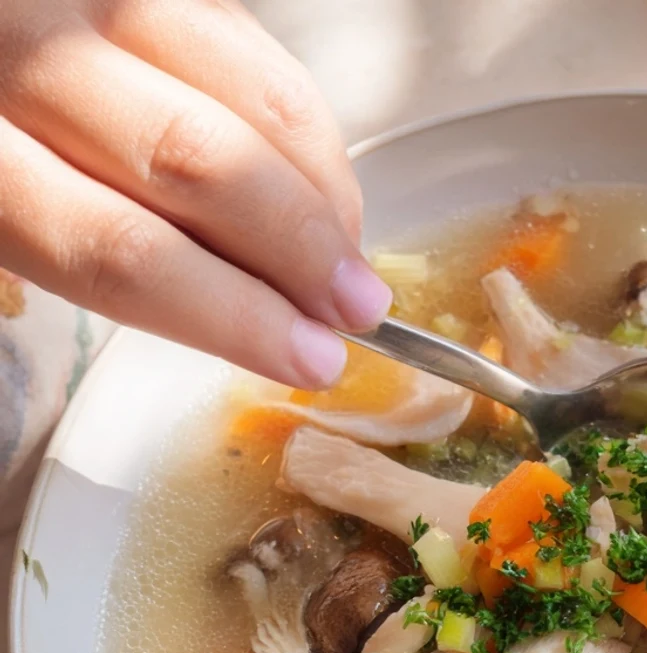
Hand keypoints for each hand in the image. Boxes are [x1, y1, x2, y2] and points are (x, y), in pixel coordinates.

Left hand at [0, 0, 391, 389]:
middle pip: (199, 165)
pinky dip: (307, 127)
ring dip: (325, 191)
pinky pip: (254, 45)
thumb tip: (261, 319)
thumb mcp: (1, 217)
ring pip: (251, 95)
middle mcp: (25, 55)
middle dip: (300, 251)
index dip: (233, 317)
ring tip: (351, 256)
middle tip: (357, 310)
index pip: (119, 251)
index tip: (311, 359)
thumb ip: (103, 256)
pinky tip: (321, 186)